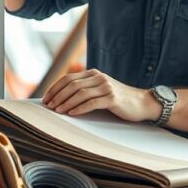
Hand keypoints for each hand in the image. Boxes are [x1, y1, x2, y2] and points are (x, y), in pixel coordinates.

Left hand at [42, 69, 161, 122]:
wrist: (142, 103)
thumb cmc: (118, 100)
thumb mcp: (100, 90)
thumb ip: (85, 89)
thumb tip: (61, 98)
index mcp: (93, 74)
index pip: (68, 78)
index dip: (55, 88)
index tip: (45, 98)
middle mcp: (98, 77)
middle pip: (72, 84)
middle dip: (57, 95)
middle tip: (48, 106)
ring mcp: (106, 86)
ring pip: (80, 93)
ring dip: (66, 102)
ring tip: (57, 110)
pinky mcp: (112, 98)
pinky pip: (92, 102)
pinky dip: (79, 108)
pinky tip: (71, 113)